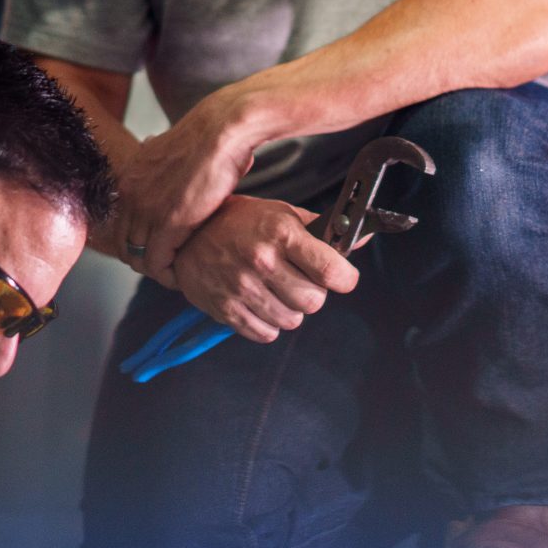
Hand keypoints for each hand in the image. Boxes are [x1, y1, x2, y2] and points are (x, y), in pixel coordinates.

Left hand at [115, 94, 256, 277]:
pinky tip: (183, 275)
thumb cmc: (213, 138)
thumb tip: (180, 176)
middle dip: (144, 260)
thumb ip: (170, 172)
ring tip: (176, 274)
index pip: (122, 223)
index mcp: (130, 177)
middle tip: (167, 268)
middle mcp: (129, 193)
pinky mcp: (167, 223)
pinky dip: (168, 274)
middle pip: (124, 243)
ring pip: (138, 257)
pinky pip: (156, 262)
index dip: (140, 242)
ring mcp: (145, 209)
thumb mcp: (178, 155)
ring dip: (157, 270)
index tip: (161, 251)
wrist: (223, 129)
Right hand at [169, 197, 358, 342]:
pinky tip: (260, 303)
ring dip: (290, 310)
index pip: (332, 270)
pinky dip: (268, 324)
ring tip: (276, 291)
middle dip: (313, 293)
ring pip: (292, 321)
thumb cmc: (239, 222)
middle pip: (314, 301)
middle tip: (299, 281)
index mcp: (281, 232)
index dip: (344, 278)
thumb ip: (321, 229)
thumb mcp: (281, 214)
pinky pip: (266, 334)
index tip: (342, 277)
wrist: (186, 235)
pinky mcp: (225, 308)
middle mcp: (262, 260)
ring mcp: (242, 287)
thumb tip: (361, 236)